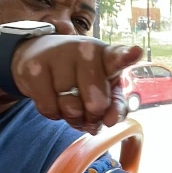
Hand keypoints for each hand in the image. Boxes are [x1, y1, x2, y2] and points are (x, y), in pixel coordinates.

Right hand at [12, 36, 142, 133]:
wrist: (38, 55)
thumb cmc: (79, 74)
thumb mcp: (103, 85)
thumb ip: (115, 105)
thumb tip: (109, 122)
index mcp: (105, 54)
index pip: (117, 56)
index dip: (127, 56)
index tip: (136, 52)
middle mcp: (83, 50)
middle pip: (95, 102)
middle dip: (93, 117)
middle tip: (90, 114)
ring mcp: (58, 57)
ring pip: (70, 109)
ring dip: (72, 117)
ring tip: (71, 105)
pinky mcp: (35, 69)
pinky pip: (49, 109)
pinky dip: (53, 113)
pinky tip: (53, 99)